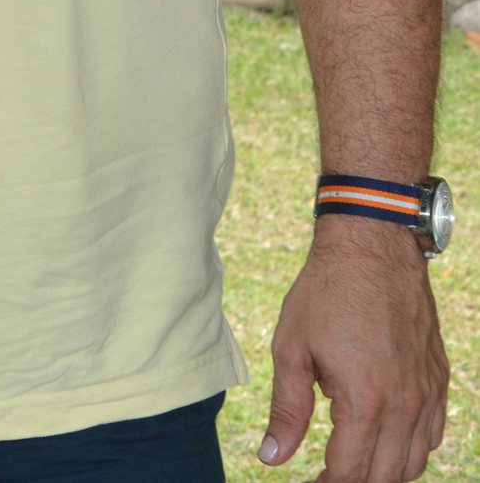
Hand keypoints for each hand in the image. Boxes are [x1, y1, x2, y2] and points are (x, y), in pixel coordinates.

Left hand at [262, 216, 447, 480]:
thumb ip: (286, 410)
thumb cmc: (325, 295)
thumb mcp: (291, 350)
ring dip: (385, 473)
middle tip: (323, 478)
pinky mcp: (438, 381)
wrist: (372, 250)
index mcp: (365, 401)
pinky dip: (411, 451)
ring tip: (350, 466)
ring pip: (415, 462)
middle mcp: (404, 405)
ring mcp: (427, 394)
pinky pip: (433, 434)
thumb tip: (272, 458)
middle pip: (386, 476)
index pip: (350, 472)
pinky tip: (386, 444)